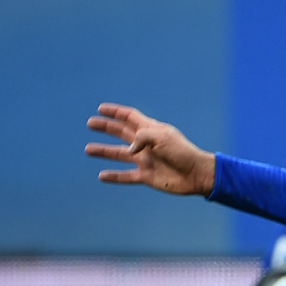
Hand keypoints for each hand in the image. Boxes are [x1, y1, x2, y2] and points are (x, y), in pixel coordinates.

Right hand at [86, 104, 216, 195]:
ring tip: (88, 150)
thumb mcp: (160, 137)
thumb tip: (128, 151)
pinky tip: (101, 176)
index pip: (130, 117)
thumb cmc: (182, 152)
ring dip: (104, 152)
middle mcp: (147, 144)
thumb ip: (140, 138)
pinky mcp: (147, 176)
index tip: (101, 109)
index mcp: (151, 130)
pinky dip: (114, 176)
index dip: (116, 112)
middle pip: (122, 133)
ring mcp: (146, 160)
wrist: (197, 174)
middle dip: (106, 128)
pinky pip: (127, 176)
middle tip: (90, 124)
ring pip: (120, 154)